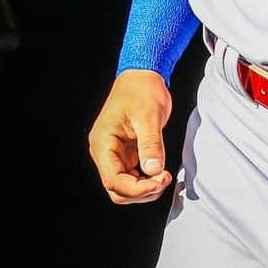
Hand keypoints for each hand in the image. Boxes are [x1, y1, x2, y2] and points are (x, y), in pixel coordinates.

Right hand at [88, 69, 172, 203]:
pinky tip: (160, 172)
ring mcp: (114, 153)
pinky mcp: (125, 153)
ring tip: (163, 175)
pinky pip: (132, 177)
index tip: (160, 180)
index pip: (114, 180)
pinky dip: (146, 181)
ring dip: (144, 189)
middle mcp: (104, 151)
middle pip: (117, 189)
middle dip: (141, 192)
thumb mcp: (149, 116)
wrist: (143, 75)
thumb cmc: (142, 89)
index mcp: (103, 142)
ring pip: (125, 187)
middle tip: (164, 178)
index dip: (138, 189)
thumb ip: (151, 144)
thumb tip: (153, 171)